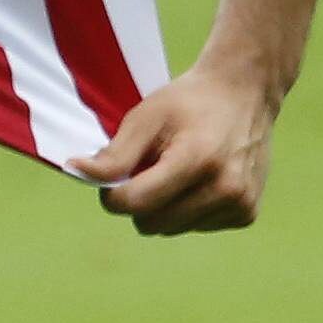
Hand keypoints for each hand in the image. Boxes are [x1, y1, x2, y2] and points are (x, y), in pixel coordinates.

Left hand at [71, 63, 281, 236]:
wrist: (245, 93)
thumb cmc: (189, 102)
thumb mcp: (147, 117)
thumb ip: (114, 153)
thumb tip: (75, 172)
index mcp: (197, 159)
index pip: (136, 203)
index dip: (112, 195)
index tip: (112, 175)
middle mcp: (225, 188)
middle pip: (151, 223)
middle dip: (139, 200)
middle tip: (150, 166)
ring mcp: (239, 204)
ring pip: (171, 229)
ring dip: (164, 206)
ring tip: (179, 168)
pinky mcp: (246, 215)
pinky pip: (195, 227)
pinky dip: (187, 209)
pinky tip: (201, 178)